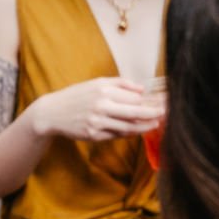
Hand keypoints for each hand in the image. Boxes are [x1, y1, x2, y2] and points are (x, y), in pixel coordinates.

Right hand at [29, 77, 162, 142]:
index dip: (151, 101)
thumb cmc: (76, 96)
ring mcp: (97, 122)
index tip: (165, 101)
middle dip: (153, 113)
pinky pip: (116, 135)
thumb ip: (120, 84)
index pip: (134, 97)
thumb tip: (142, 89)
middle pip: (135, 112)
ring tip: (156, 124)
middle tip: (167, 113)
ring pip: (128, 126)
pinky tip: (137, 130)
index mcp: (104, 91)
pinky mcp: (93, 135)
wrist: (52, 113)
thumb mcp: (96, 83)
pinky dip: (128, 133)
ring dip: (144, 126)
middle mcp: (101, 106)